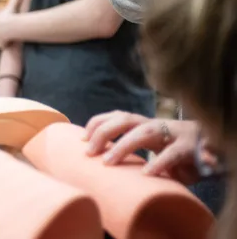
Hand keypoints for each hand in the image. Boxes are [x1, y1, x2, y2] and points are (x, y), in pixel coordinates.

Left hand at [0, 0, 22, 49]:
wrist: (9, 26)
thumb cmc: (13, 15)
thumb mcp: (15, 4)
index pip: (2, 22)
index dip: (8, 24)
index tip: (13, 25)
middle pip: (2, 31)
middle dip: (7, 32)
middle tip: (13, 32)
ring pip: (2, 38)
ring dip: (7, 39)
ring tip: (12, 37)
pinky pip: (2, 45)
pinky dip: (6, 45)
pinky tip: (10, 43)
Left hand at [84, 111, 201, 184]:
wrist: (209, 147)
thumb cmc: (170, 149)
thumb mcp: (147, 147)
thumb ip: (128, 149)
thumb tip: (95, 159)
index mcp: (142, 123)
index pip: (115, 116)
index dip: (97, 124)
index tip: (81, 140)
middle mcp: (154, 123)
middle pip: (124, 119)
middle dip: (103, 132)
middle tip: (89, 152)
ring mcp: (171, 132)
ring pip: (144, 131)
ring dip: (124, 145)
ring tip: (108, 161)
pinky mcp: (189, 147)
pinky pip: (173, 153)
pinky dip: (159, 163)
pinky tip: (147, 173)